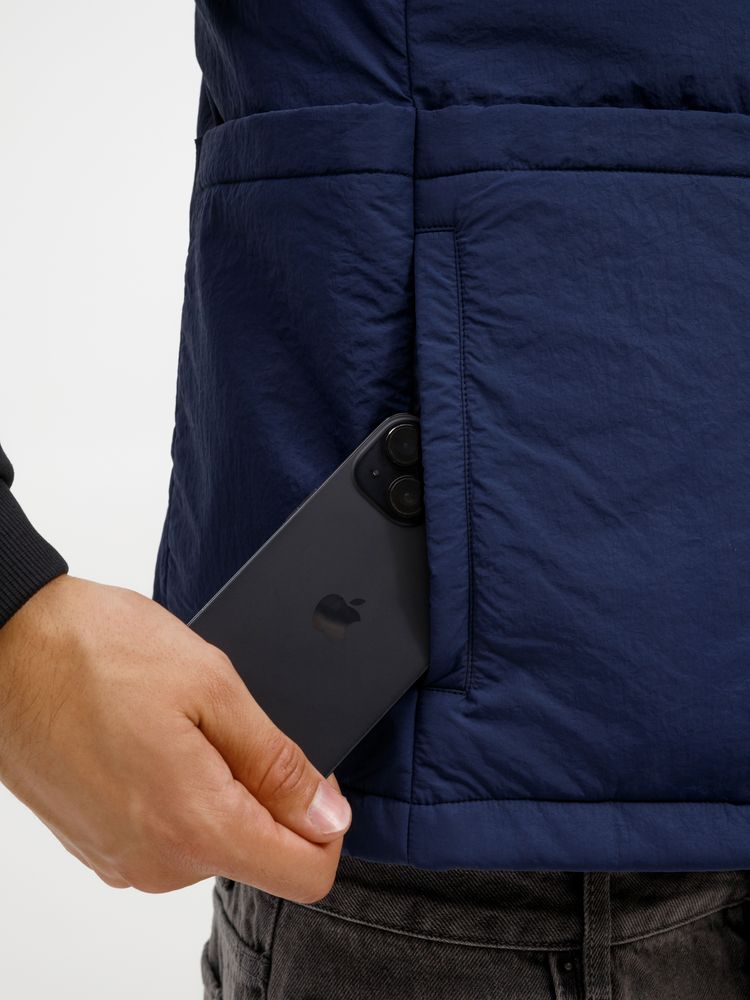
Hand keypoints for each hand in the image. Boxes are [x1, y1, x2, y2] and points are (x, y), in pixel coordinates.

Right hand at [0, 575, 351, 901]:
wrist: (8, 645)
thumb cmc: (99, 653)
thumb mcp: (213, 689)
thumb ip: (278, 764)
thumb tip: (329, 817)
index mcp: (195, 827)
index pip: (305, 872)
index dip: (325, 822)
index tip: (308, 773)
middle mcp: (158, 864)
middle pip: (259, 852)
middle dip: (262, 791)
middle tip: (221, 723)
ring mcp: (123, 861)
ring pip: (213, 839)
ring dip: (217, 785)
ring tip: (175, 724)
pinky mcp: (100, 847)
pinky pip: (169, 834)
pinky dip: (178, 791)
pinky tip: (149, 739)